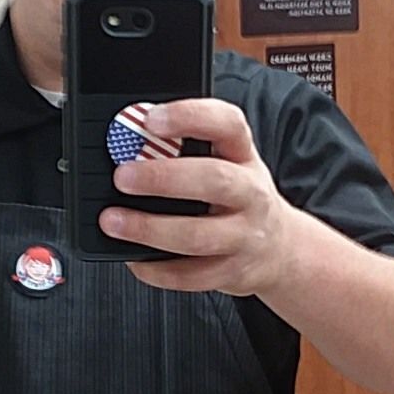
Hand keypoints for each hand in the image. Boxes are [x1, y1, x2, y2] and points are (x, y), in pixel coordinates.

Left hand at [98, 99, 291, 293]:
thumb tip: (126, 142)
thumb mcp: (226, 161)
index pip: (226, 123)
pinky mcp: (232, 271)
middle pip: (214, 180)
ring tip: (114, 221)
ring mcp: (244, 235)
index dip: (189, 116)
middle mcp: (250, 193)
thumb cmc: (239, 198)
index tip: (150, 120)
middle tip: (122, 177)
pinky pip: (191, 276)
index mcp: (242, 155)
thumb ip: (185, 149)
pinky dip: (157, 270)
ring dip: (150, 229)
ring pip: (199, 236)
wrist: (280, 248)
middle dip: (162, 178)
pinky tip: (135, 258)